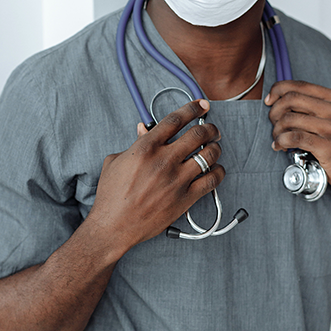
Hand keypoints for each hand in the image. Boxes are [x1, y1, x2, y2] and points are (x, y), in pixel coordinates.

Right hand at [92, 100, 226, 248]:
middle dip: (209, 128)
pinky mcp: (186, 197)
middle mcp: (164, 161)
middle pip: (198, 134)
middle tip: (212, 129)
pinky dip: (219, 171)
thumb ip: (134, 144)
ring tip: (214, 148)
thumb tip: (144, 129)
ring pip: (209, 155)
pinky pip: (213, 179)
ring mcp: (177, 179)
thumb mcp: (115, 162)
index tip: (202, 105)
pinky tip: (216, 169)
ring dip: (215, 148)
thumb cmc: (111, 195)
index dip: (192, 108)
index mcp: (145, 148)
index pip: (175, 120)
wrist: (114, 226)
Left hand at [266, 81, 330, 194]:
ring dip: (276, 130)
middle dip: (274, 111)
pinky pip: (293, 138)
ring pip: (289, 119)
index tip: (270, 101)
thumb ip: (313, 105)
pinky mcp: (328, 146)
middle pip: (291, 99)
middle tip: (273, 123)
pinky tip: (280, 146)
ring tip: (278, 138)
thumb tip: (280, 98)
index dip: (278, 90)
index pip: (300, 85)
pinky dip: (281, 141)